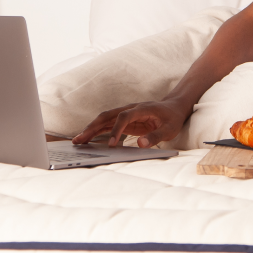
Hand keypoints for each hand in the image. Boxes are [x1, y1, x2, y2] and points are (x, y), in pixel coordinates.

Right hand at [69, 100, 188, 148]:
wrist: (174, 107)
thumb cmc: (172, 118)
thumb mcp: (169, 129)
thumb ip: (155, 137)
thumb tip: (140, 144)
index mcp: (141, 109)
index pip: (124, 117)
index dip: (116, 130)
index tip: (111, 145)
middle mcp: (130, 109)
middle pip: (107, 115)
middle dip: (93, 127)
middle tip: (80, 139)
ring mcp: (125, 114)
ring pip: (104, 119)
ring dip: (91, 129)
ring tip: (78, 141)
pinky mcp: (124, 120)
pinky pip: (107, 124)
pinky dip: (97, 131)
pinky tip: (87, 139)